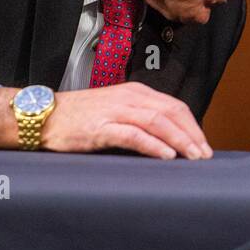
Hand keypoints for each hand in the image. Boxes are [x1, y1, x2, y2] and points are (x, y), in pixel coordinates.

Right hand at [0, 83, 211, 158]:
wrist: (44, 116)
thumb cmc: (79, 118)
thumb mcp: (115, 111)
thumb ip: (139, 119)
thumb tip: (167, 139)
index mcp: (135, 92)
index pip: (174, 106)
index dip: (192, 126)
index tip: (203, 145)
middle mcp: (129, 98)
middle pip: (171, 113)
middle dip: (192, 134)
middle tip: (205, 156)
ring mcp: (115, 111)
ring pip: (158, 122)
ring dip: (180, 140)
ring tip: (193, 157)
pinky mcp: (101, 127)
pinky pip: (134, 134)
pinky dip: (153, 145)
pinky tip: (166, 156)